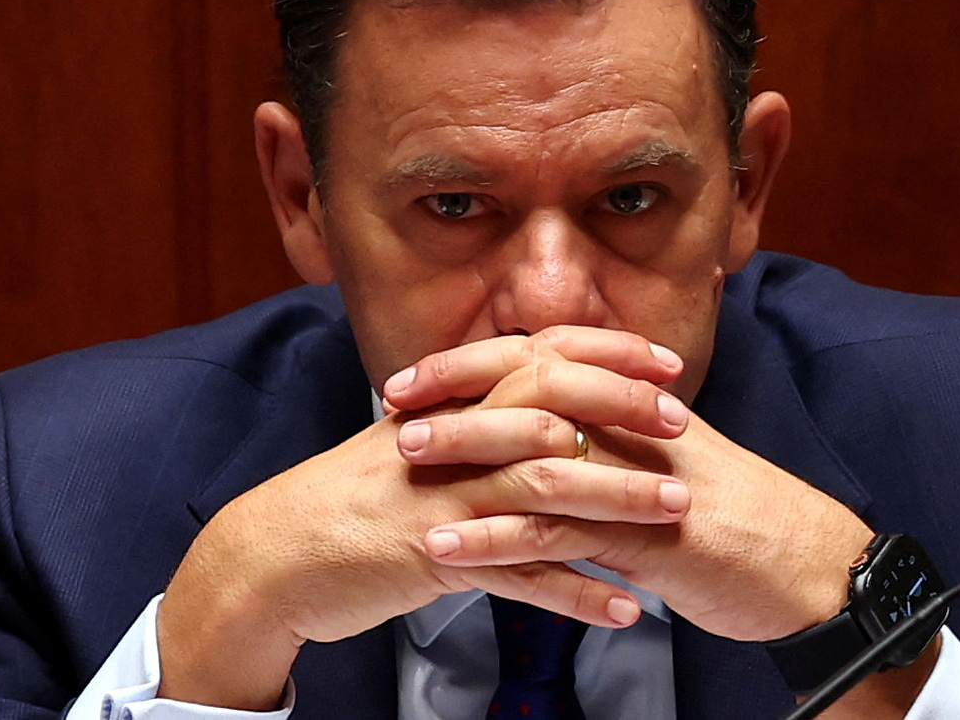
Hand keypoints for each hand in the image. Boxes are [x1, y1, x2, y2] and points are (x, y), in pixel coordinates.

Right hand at [155, 328, 689, 709]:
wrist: (275, 553)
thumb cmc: (354, 498)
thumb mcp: (419, 441)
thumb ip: (479, 419)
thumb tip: (546, 408)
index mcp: (451, 400)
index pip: (540, 354)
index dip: (606, 351)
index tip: (664, 361)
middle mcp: (451, 435)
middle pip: (551, 406)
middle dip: (624, 411)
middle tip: (684, 425)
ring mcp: (443, 494)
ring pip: (545, 486)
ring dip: (618, 498)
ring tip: (677, 511)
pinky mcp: (434, 555)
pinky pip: (519, 575)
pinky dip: (576, 594)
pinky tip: (625, 608)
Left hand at [389, 339, 869, 640]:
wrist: (811, 570)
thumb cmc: (744, 522)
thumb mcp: (675, 463)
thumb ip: (621, 439)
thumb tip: (563, 427)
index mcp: (641, 403)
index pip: (548, 359)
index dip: (480, 361)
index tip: (423, 371)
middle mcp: (636, 426)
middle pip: (532, 388)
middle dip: (458, 391)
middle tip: (393, 400)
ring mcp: (639, 478)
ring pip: (535, 454)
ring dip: (464, 455)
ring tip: (403, 462)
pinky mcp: (643, 536)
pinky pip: (556, 532)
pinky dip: (495, 538)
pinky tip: (447, 547)